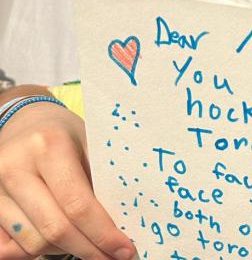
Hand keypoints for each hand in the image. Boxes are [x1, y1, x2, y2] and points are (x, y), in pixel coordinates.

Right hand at [0, 87, 136, 259]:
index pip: (77, 204)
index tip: (124, 250)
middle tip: (113, 257)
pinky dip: (35, 250)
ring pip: (32, 243)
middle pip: (54, 229)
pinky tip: (57, 239)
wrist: (27, 122)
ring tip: (86, 241)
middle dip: (88, 249)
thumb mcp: (91, 144)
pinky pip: (9, 247)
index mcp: (48, 147)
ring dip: (64, 250)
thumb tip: (122, 226)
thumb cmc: (66, 135)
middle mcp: (15, 168)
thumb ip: (102, 180)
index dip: (102, 234)